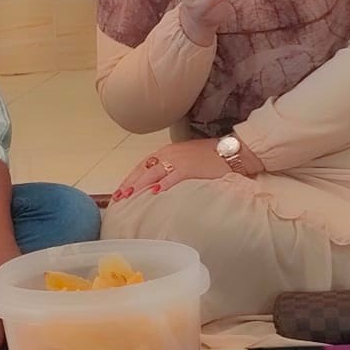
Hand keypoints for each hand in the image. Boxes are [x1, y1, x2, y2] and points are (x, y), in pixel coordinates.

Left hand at [111, 139, 233, 203]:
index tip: (120, 191)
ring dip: (140, 185)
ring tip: (130, 196)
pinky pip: (174, 175)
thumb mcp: (186, 159)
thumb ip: (171, 168)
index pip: (143, 165)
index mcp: (167, 151)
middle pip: (144, 170)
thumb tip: (159, 184)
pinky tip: (156, 192)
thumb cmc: (210, 157)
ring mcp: (179, 160)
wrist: (231, 151)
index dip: (130, 178)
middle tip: (119, 197)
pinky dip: (165, 183)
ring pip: (154, 173)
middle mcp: (170, 154)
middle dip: (130, 183)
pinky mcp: (191, 167)